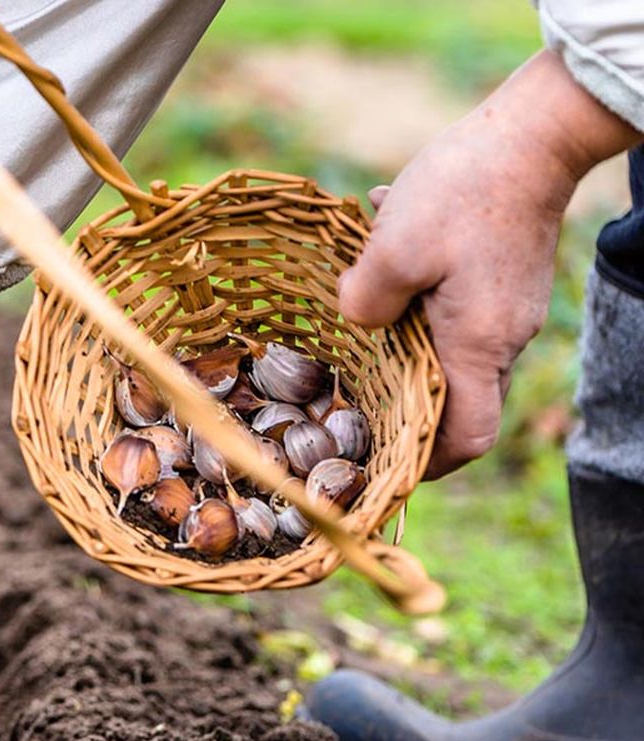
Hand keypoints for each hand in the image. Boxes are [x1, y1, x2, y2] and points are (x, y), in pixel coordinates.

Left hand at [338, 51, 637, 478]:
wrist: (532, 133)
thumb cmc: (465, 190)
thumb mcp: (393, 248)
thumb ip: (363, 300)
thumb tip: (353, 323)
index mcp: (478, 345)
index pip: (467, 438)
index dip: (427, 462)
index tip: (385, 461)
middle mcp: (503, 338)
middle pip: (456, 401)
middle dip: (404, 405)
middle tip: (351, 399)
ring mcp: (508, 309)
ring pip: (449, 349)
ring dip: (401, 337)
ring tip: (360, 303)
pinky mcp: (504, 280)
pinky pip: (455, 309)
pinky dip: (417, 296)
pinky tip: (386, 248)